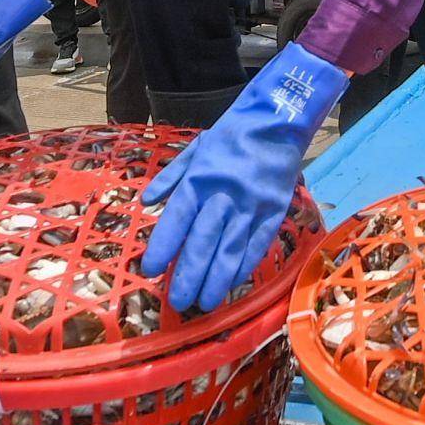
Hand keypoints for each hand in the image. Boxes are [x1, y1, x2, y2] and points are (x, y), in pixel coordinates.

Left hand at [140, 41, 349, 314]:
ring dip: (217, 279)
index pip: (177, 218)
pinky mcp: (274, 210)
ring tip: (204, 302)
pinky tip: (235, 283)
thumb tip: (146, 200)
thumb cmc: (231, 136)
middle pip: (204, 241)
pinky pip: (258, 244)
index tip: (150, 270)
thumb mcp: (195, 149)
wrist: (278, 121)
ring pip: (231, 249)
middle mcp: (224, 194)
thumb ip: (170, 177)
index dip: (163, 247)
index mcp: (200, 178)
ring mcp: (252, 205)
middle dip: (189, 274)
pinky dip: (245, 265)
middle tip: (178, 301)